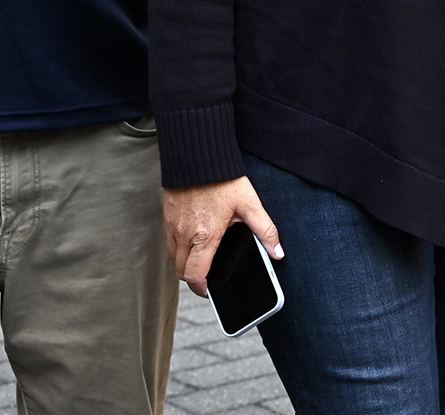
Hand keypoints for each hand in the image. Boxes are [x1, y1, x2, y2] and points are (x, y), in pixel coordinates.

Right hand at [163, 177, 282, 297]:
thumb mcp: (250, 204)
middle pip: (181, 271)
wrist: (197, 154)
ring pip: (173, 258)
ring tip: (201, 260)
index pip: (195, 275)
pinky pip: (169, 242)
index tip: (211, 290)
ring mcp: (172, 226)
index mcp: (204, 236)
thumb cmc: (223, 179)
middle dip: (193, 278)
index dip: (202, 288)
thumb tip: (278, 252)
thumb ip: (265, 231)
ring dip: (185, 264)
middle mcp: (184, 235)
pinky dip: (178, 249)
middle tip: (207, 277)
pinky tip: (192, 241)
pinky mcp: (167, 216)